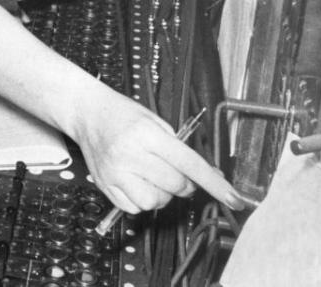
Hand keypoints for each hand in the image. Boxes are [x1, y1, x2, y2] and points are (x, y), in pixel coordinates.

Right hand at [69, 86, 245, 213]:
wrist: (86, 112)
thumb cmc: (121, 114)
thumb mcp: (155, 121)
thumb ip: (178, 148)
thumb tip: (206, 175)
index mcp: (146, 134)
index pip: (190, 164)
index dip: (215, 184)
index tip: (234, 198)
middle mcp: (129, 154)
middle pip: (175, 186)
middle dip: (184, 184)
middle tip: (176, 172)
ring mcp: (115, 172)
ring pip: (156, 201)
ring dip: (162, 194)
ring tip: (153, 177)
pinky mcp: (105, 185)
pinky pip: (135, 208)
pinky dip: (143, 201)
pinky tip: (138, 183)